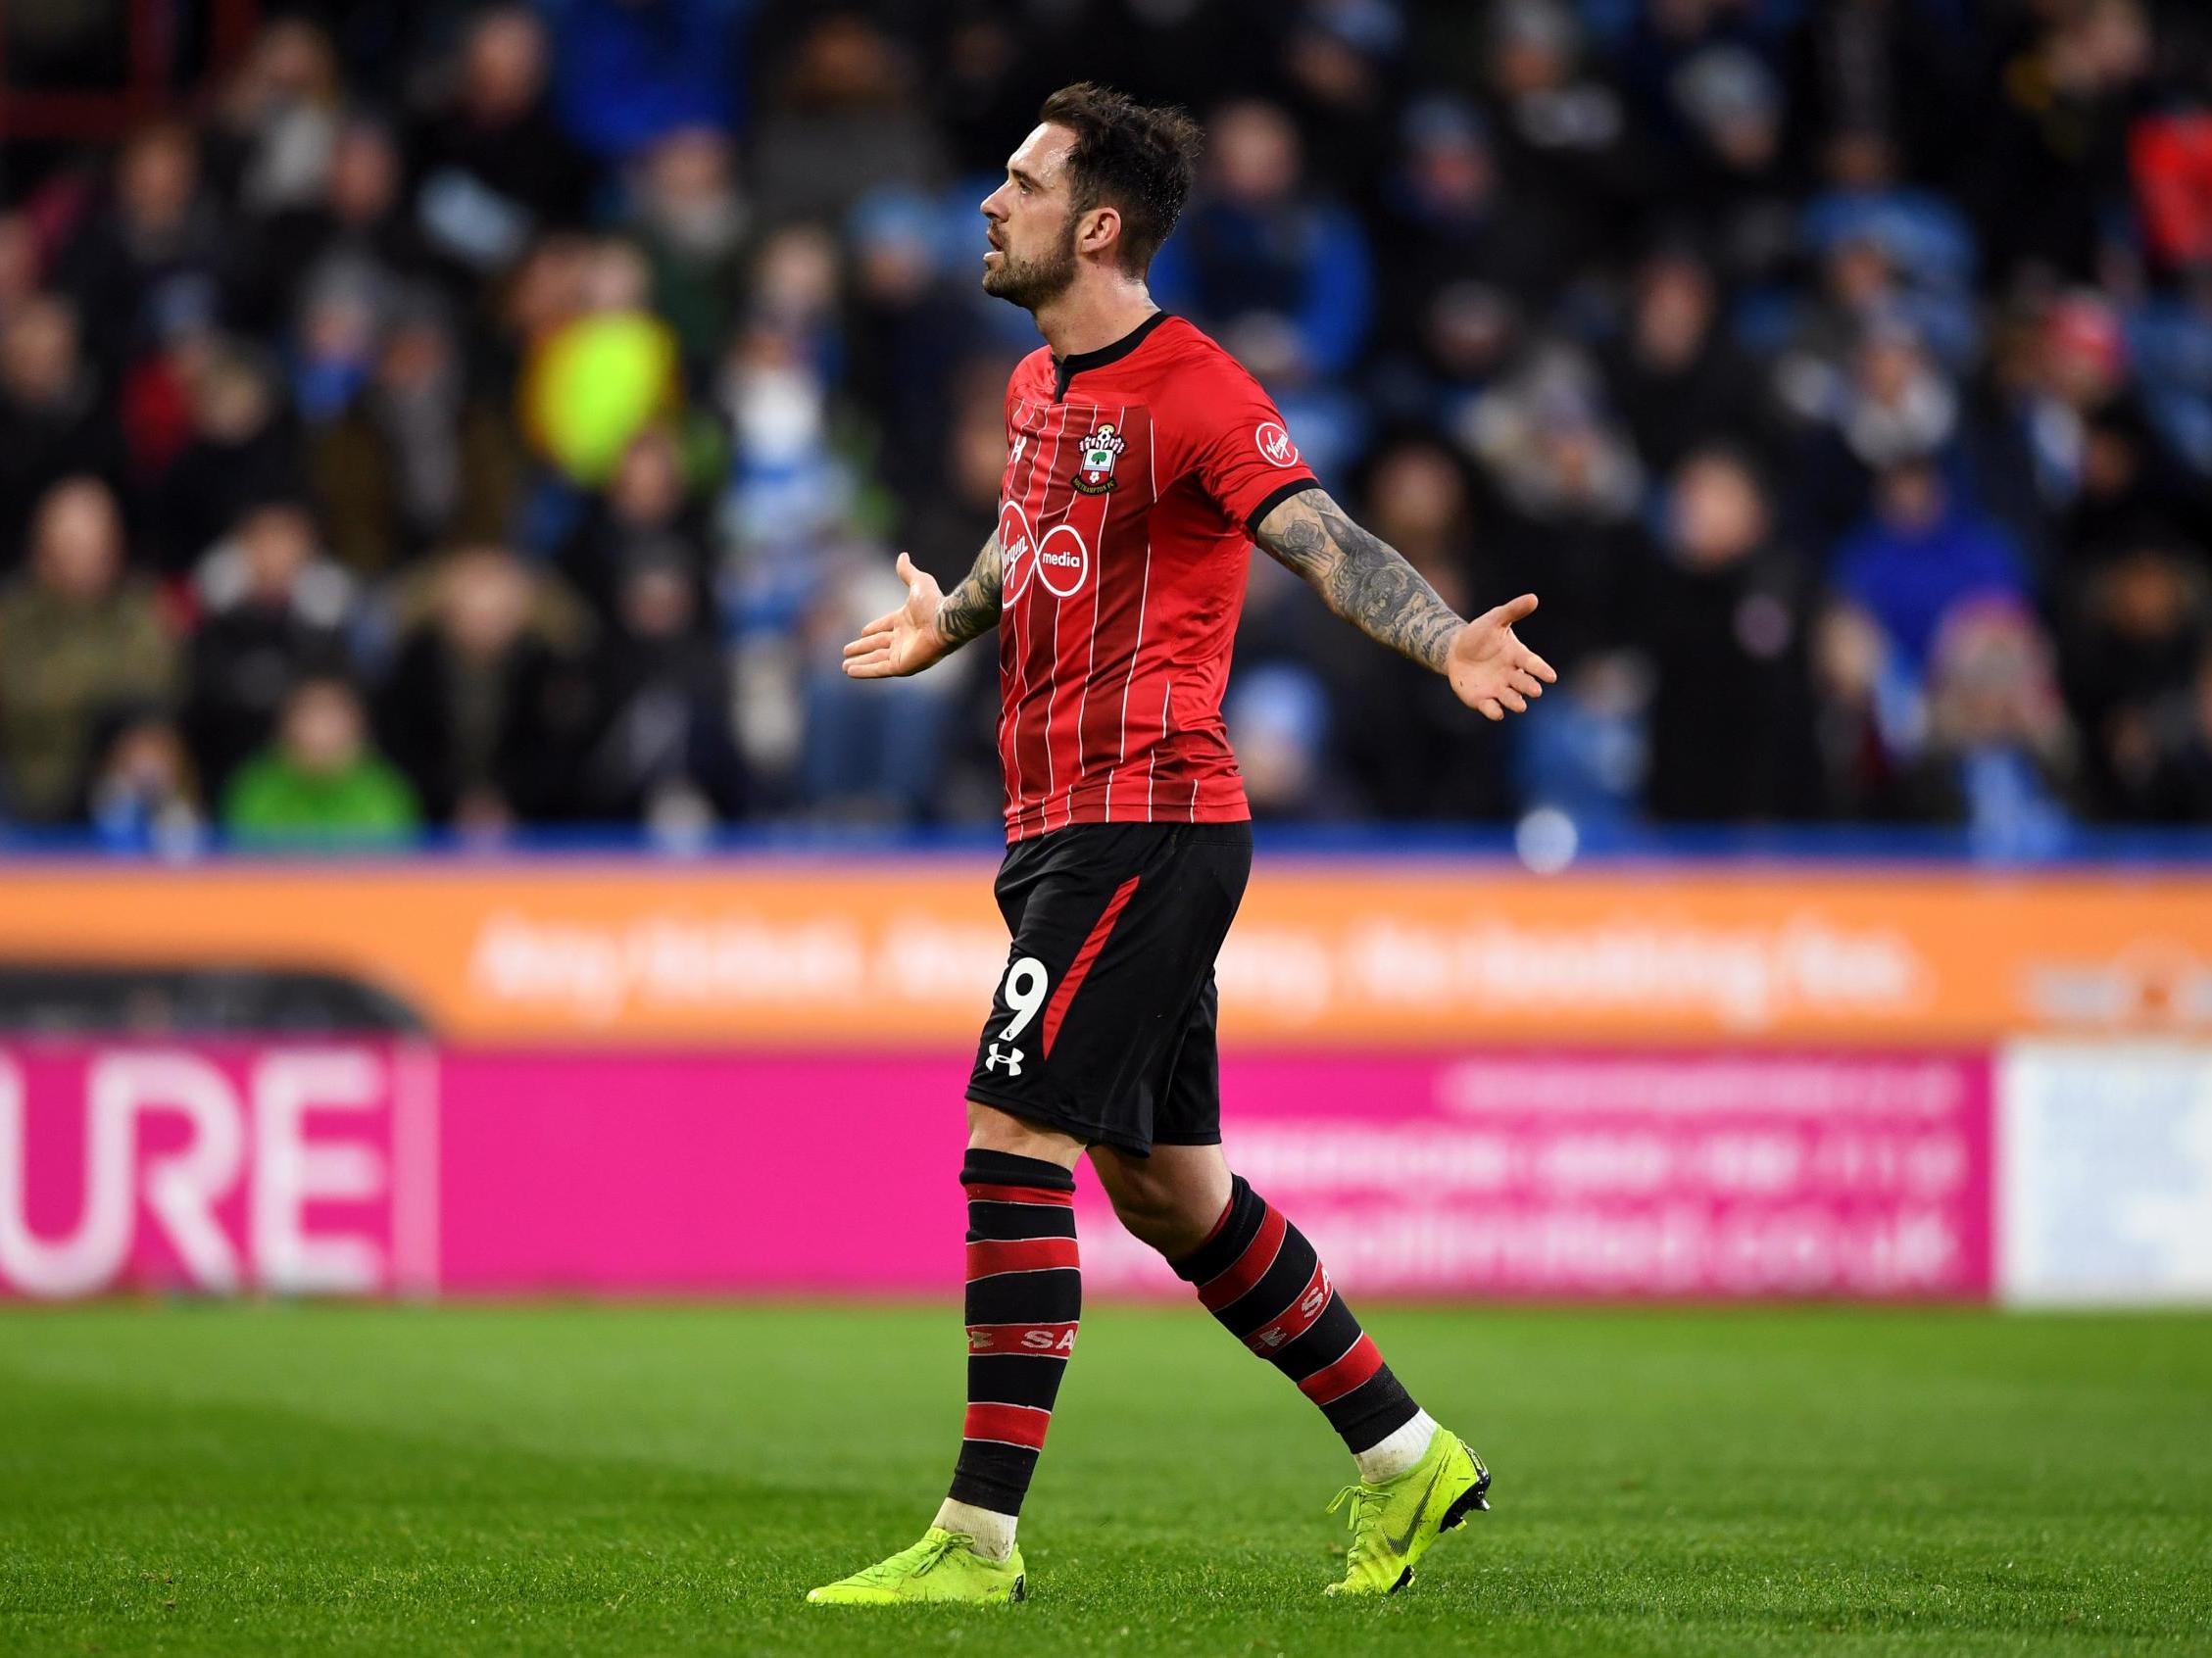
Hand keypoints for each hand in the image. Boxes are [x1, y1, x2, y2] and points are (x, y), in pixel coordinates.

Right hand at [841, 553, 948, 679]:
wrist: (944, 621)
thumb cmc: (933, 603)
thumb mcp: (918, 582)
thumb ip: (907, 572)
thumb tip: (903, 556)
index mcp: (906, 621)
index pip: (885, 626)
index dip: (873, 629)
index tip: (862, 632)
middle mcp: (904, 639)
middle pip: (878, 645)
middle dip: (863, 648)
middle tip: (847, 651)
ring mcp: (903, 653)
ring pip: (876, 659)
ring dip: (860, 663)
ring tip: (844, 666)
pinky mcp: (902, 666)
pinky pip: (879, 669)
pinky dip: (864, 671)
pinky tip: (850, 672)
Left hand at [1446, 593, 1556, 720]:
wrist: (1455, 650)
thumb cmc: (1480, 634)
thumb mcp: (1495, 619)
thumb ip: (1513, 610)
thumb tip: (1533, 598)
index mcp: (1518, 656)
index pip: (1533, 664)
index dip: (1542, 670)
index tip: (1551, 677)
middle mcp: (1512, 675)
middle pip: (1524, 683)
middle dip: (1529, 687)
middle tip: (1535, 691)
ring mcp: (1498, 689)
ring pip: (1511, 698)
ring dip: (1516, 702)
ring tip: (1521, 705)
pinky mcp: (1483, 700)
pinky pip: (1491, 708)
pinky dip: (1494, 711)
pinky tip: (1497, 712)